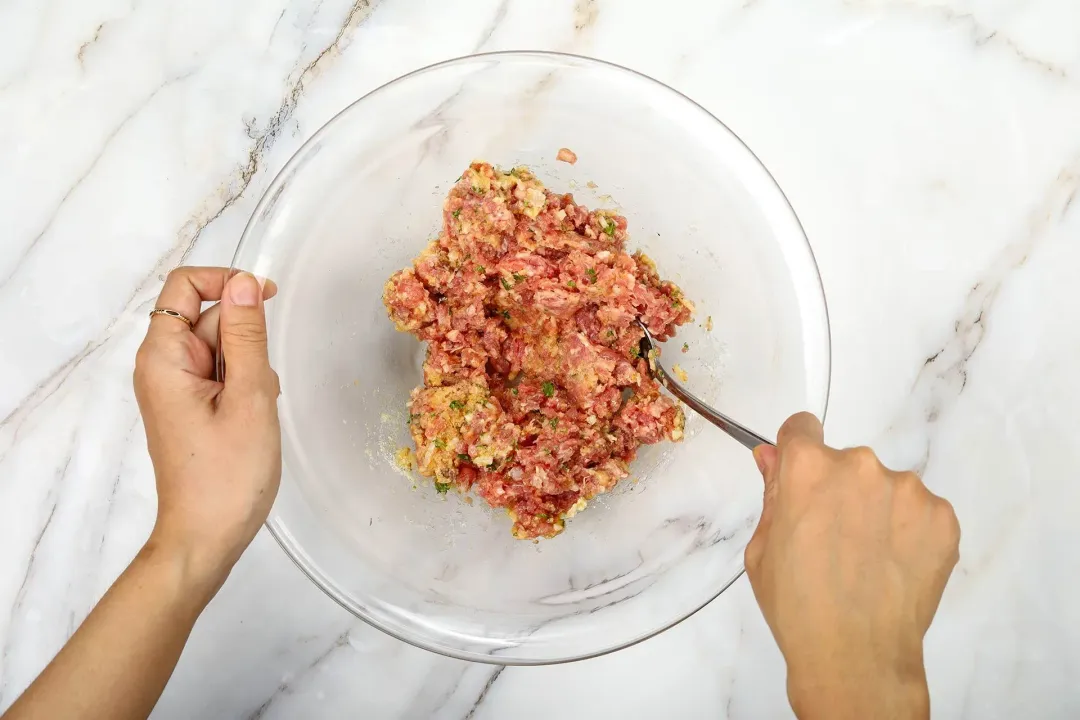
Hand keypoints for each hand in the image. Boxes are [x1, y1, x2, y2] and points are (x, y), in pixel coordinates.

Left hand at [134, 267, 280, 597]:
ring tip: (257, 409)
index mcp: (164, 357)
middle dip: (246, 338)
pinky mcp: (189, 407)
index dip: (227, 280)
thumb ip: (248, 335)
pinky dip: (245, 385)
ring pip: (220, 347)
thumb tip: (246, 282)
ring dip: (250, 366)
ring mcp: (174, 388)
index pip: (185, 285)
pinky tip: (254, 418)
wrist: (206, 537)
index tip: (267, 297)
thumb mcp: (250, 396)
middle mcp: (161, 366)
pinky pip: (221, 374)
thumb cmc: (228, 475)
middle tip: (261, 384)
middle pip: (207, 317)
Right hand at [745, 413, 959, 719]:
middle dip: (838, 490)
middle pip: (845, 462)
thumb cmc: (797, 606)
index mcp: (809, 468)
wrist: (857, 657)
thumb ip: (772, 493)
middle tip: (833, 540)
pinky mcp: (943, 517)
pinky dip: (908, 532)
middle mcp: (861, 466)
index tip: (800, 479)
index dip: (796, 452)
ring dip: (877, 510)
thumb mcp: (763, 548)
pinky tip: (895, 567)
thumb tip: (772, 457)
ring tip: (869, 561)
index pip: (801, 428)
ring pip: (885, 487)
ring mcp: (908, 491)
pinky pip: (920, 511)